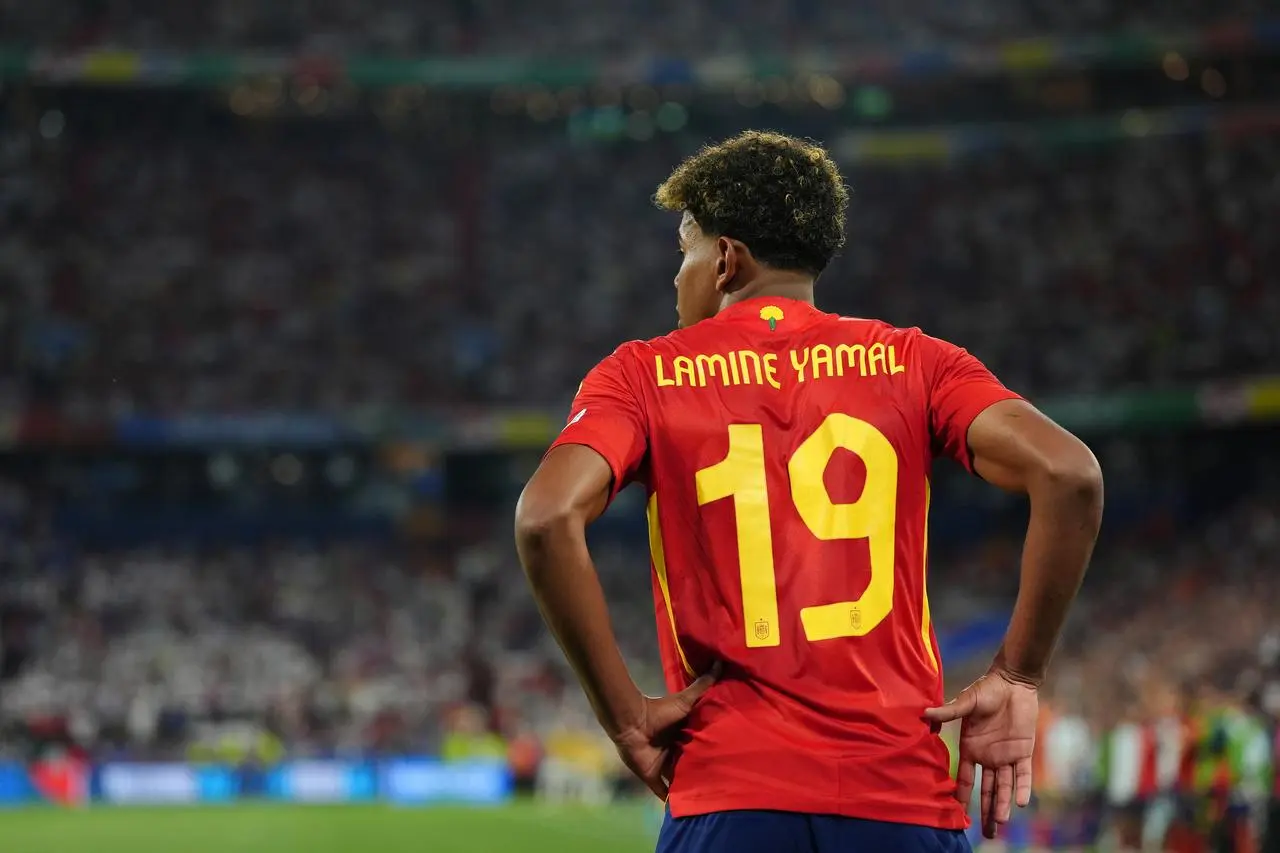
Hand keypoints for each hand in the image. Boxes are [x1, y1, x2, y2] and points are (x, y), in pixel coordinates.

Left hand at [609, 665, 719, 799]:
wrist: (631, 721)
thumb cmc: (658, 710)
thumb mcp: (685, 700)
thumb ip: (702, 685)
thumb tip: (720, 663)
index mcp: (683, 737)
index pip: (701, 749)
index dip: (713, 754)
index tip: (731, 760)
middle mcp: (675, 754)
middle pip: (692, 767)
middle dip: (704, 775)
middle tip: (725, 785)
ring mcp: (664, 767)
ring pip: (681, 782)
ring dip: (690, 789)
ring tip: (710, 802)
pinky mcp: (653, 778)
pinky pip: (663, 794)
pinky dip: (671, 803)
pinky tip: (684, 812)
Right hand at [924, 668, 1038, 838]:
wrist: (1012, 683)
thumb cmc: (986, 690)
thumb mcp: (966, 702)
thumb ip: (948, 712)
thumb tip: (924, 714)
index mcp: (971, 748)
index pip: (966, 778)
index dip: (962, 796)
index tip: (957, 814)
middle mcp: (988, 757)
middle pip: (987, 789)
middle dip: (986, 811)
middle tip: (987, 834)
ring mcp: (1006, 756)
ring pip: (1004, 786)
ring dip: (1002, 804)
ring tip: (1000, 823)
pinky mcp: (1024, 751)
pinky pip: (1023, 774)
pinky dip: (1022, 788)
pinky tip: (1020, 803)